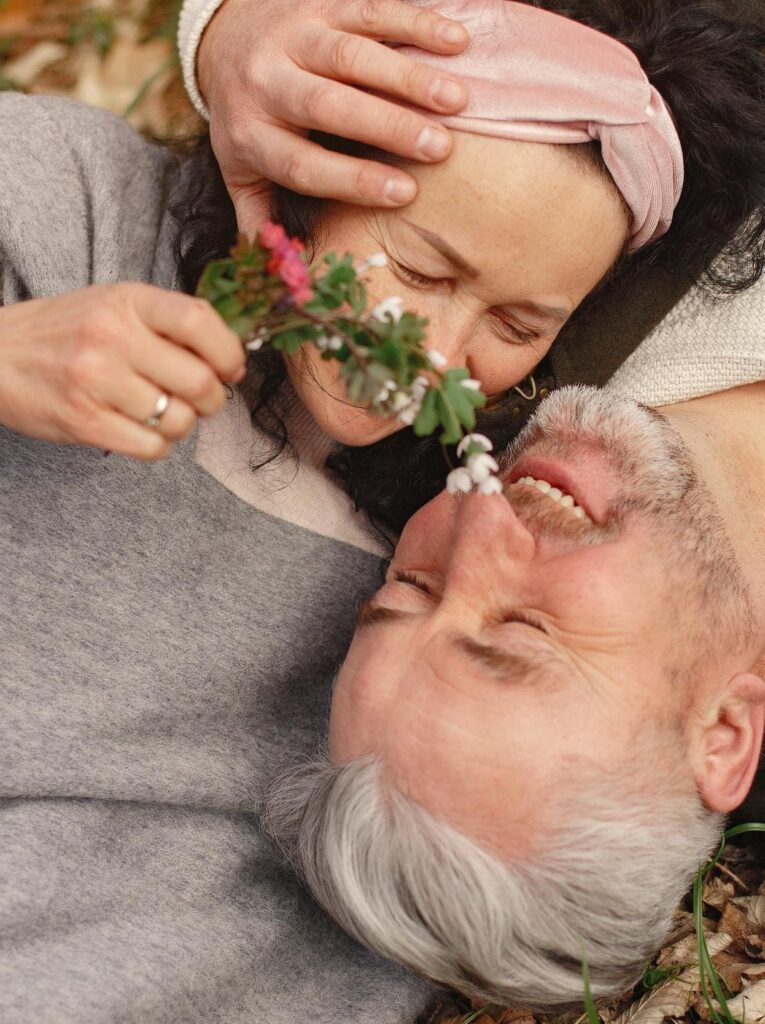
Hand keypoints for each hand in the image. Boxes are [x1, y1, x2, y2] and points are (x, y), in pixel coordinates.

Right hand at [0, 283, 245, 459]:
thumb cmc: (70, 331)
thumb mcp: (117, 305)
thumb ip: (170, 323)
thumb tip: (232, 358)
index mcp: (128, 301)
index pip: (198, 321)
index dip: (228, 352)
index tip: (230, 368)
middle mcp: (112, 337)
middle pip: (199, 381)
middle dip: (214, 399)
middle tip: (204, 399)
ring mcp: (96, 381)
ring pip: (179, 420)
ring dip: (183, 424)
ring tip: (163, 412)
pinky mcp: (84, 422)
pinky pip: (153, 448)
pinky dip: (159, 445)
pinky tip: (144, 430)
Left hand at [197, 0, 469, 234]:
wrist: (220, 39)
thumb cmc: (248, 120)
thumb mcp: (240, 172)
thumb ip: (259, 220)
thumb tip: (282, 274)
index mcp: (251, 136)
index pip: (303, 164)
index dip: (353, 179)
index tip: (405, 193)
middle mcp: (266, 82)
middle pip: (328, 105)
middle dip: (387, 126)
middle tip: (440, 148)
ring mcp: (293, 37)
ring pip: (351, 53)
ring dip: (408, 76)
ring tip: (457, 100)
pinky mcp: (319, 2)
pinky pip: (369, 9)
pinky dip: (415, 21)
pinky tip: (455, 40)